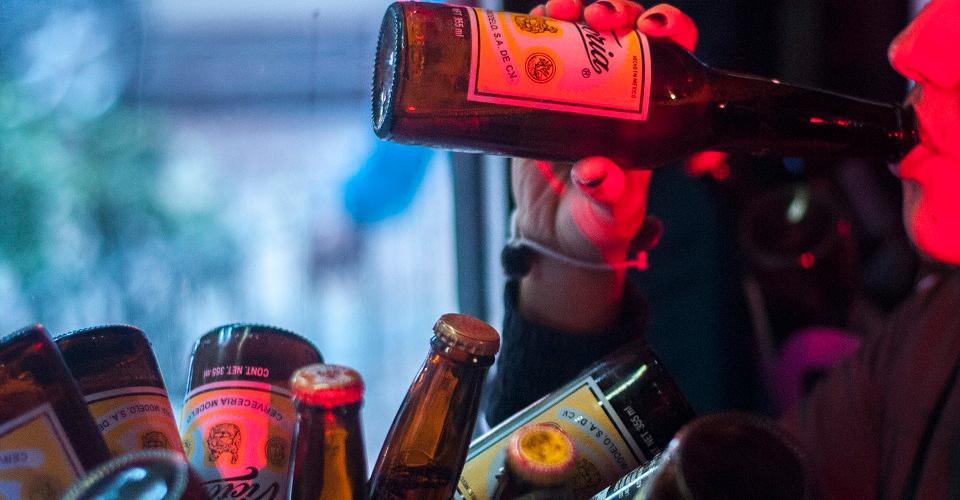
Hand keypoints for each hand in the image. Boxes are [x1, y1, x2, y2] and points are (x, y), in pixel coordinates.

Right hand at [512, 1, 700, 331]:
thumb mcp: (609, 216)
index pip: (675, 54)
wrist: (553, 238)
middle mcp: (619, 90)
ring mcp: (577, 87)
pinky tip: (527, 19)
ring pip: (582, 29)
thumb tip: (592, 171)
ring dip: (574, 7)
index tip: (652, 27)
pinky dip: (533, 26)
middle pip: (627, 28)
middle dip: (616, 8)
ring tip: (560, 10)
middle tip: (598, 19)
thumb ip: (606, 196)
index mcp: (655, 113)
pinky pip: (540, 48)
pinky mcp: (539, 94)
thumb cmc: (598, 228)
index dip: (670, 27)